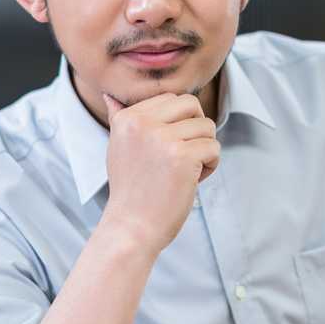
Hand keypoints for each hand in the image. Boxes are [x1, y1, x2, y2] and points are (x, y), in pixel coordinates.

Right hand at [101, 92, 219, 255]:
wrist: (131, 228)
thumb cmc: (130, 191)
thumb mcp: (118, 148)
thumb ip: (119, 120)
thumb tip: (110, 95)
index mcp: (128, 118)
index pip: (171, 98)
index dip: (179, 122)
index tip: (167, 149)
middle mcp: (143, 124)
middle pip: (192, 105)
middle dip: (196, 129)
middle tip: (184, 156)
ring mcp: (163, 139)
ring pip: (207, 127)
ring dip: (204, 151)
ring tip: (184, 172)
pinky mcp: (183, 157)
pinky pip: (214, 148)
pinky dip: (210, 166)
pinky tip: (192, 182)